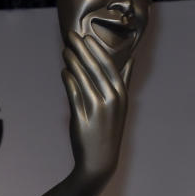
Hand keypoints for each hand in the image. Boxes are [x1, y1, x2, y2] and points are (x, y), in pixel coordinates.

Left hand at [62, 30, 129, 182]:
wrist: (99, 160)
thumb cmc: (108, 129)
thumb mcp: (121, 105)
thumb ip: (124, 81)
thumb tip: (131, 59)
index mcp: (121, 94)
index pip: (108, 65)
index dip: (96, 49)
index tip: (86, 36)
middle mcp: (111, 100)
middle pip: (94, 68)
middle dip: (82, 49)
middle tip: (70, 35)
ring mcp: (96, 109)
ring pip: (82, 78)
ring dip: (72, 61)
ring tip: (64, 50)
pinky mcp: (82, 118)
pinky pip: (73, 94)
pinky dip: (68, 80)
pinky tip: (63, 70)